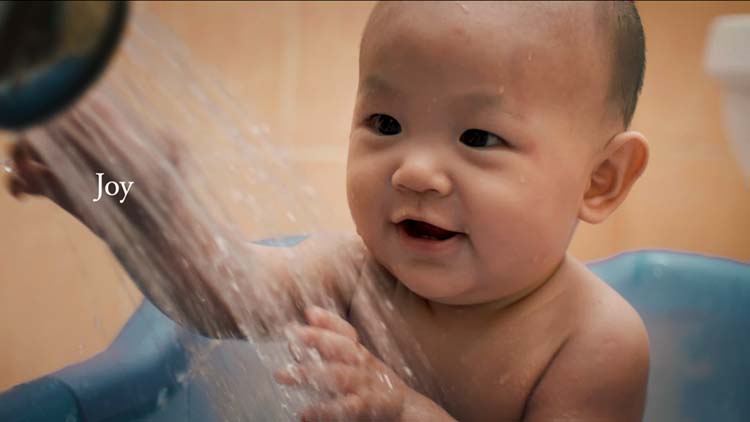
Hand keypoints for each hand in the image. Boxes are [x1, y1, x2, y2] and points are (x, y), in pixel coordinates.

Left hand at [275, 306, 406, 421]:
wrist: (401, 407)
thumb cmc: (370, 382)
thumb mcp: (354, 361)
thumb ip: (327, 350)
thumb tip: (293, 339)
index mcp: (358, 351)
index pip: (346, 331)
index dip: (329, 321)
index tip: (309, 312)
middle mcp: (361, 364)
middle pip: (341, 347)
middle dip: (316, 338)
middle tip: (290, 335)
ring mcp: (363, 384)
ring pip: (338, 375)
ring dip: (310, 373)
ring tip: (283, 375)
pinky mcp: (365, 407)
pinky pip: (344, 407)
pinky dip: (324, 410)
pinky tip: (304, 413)